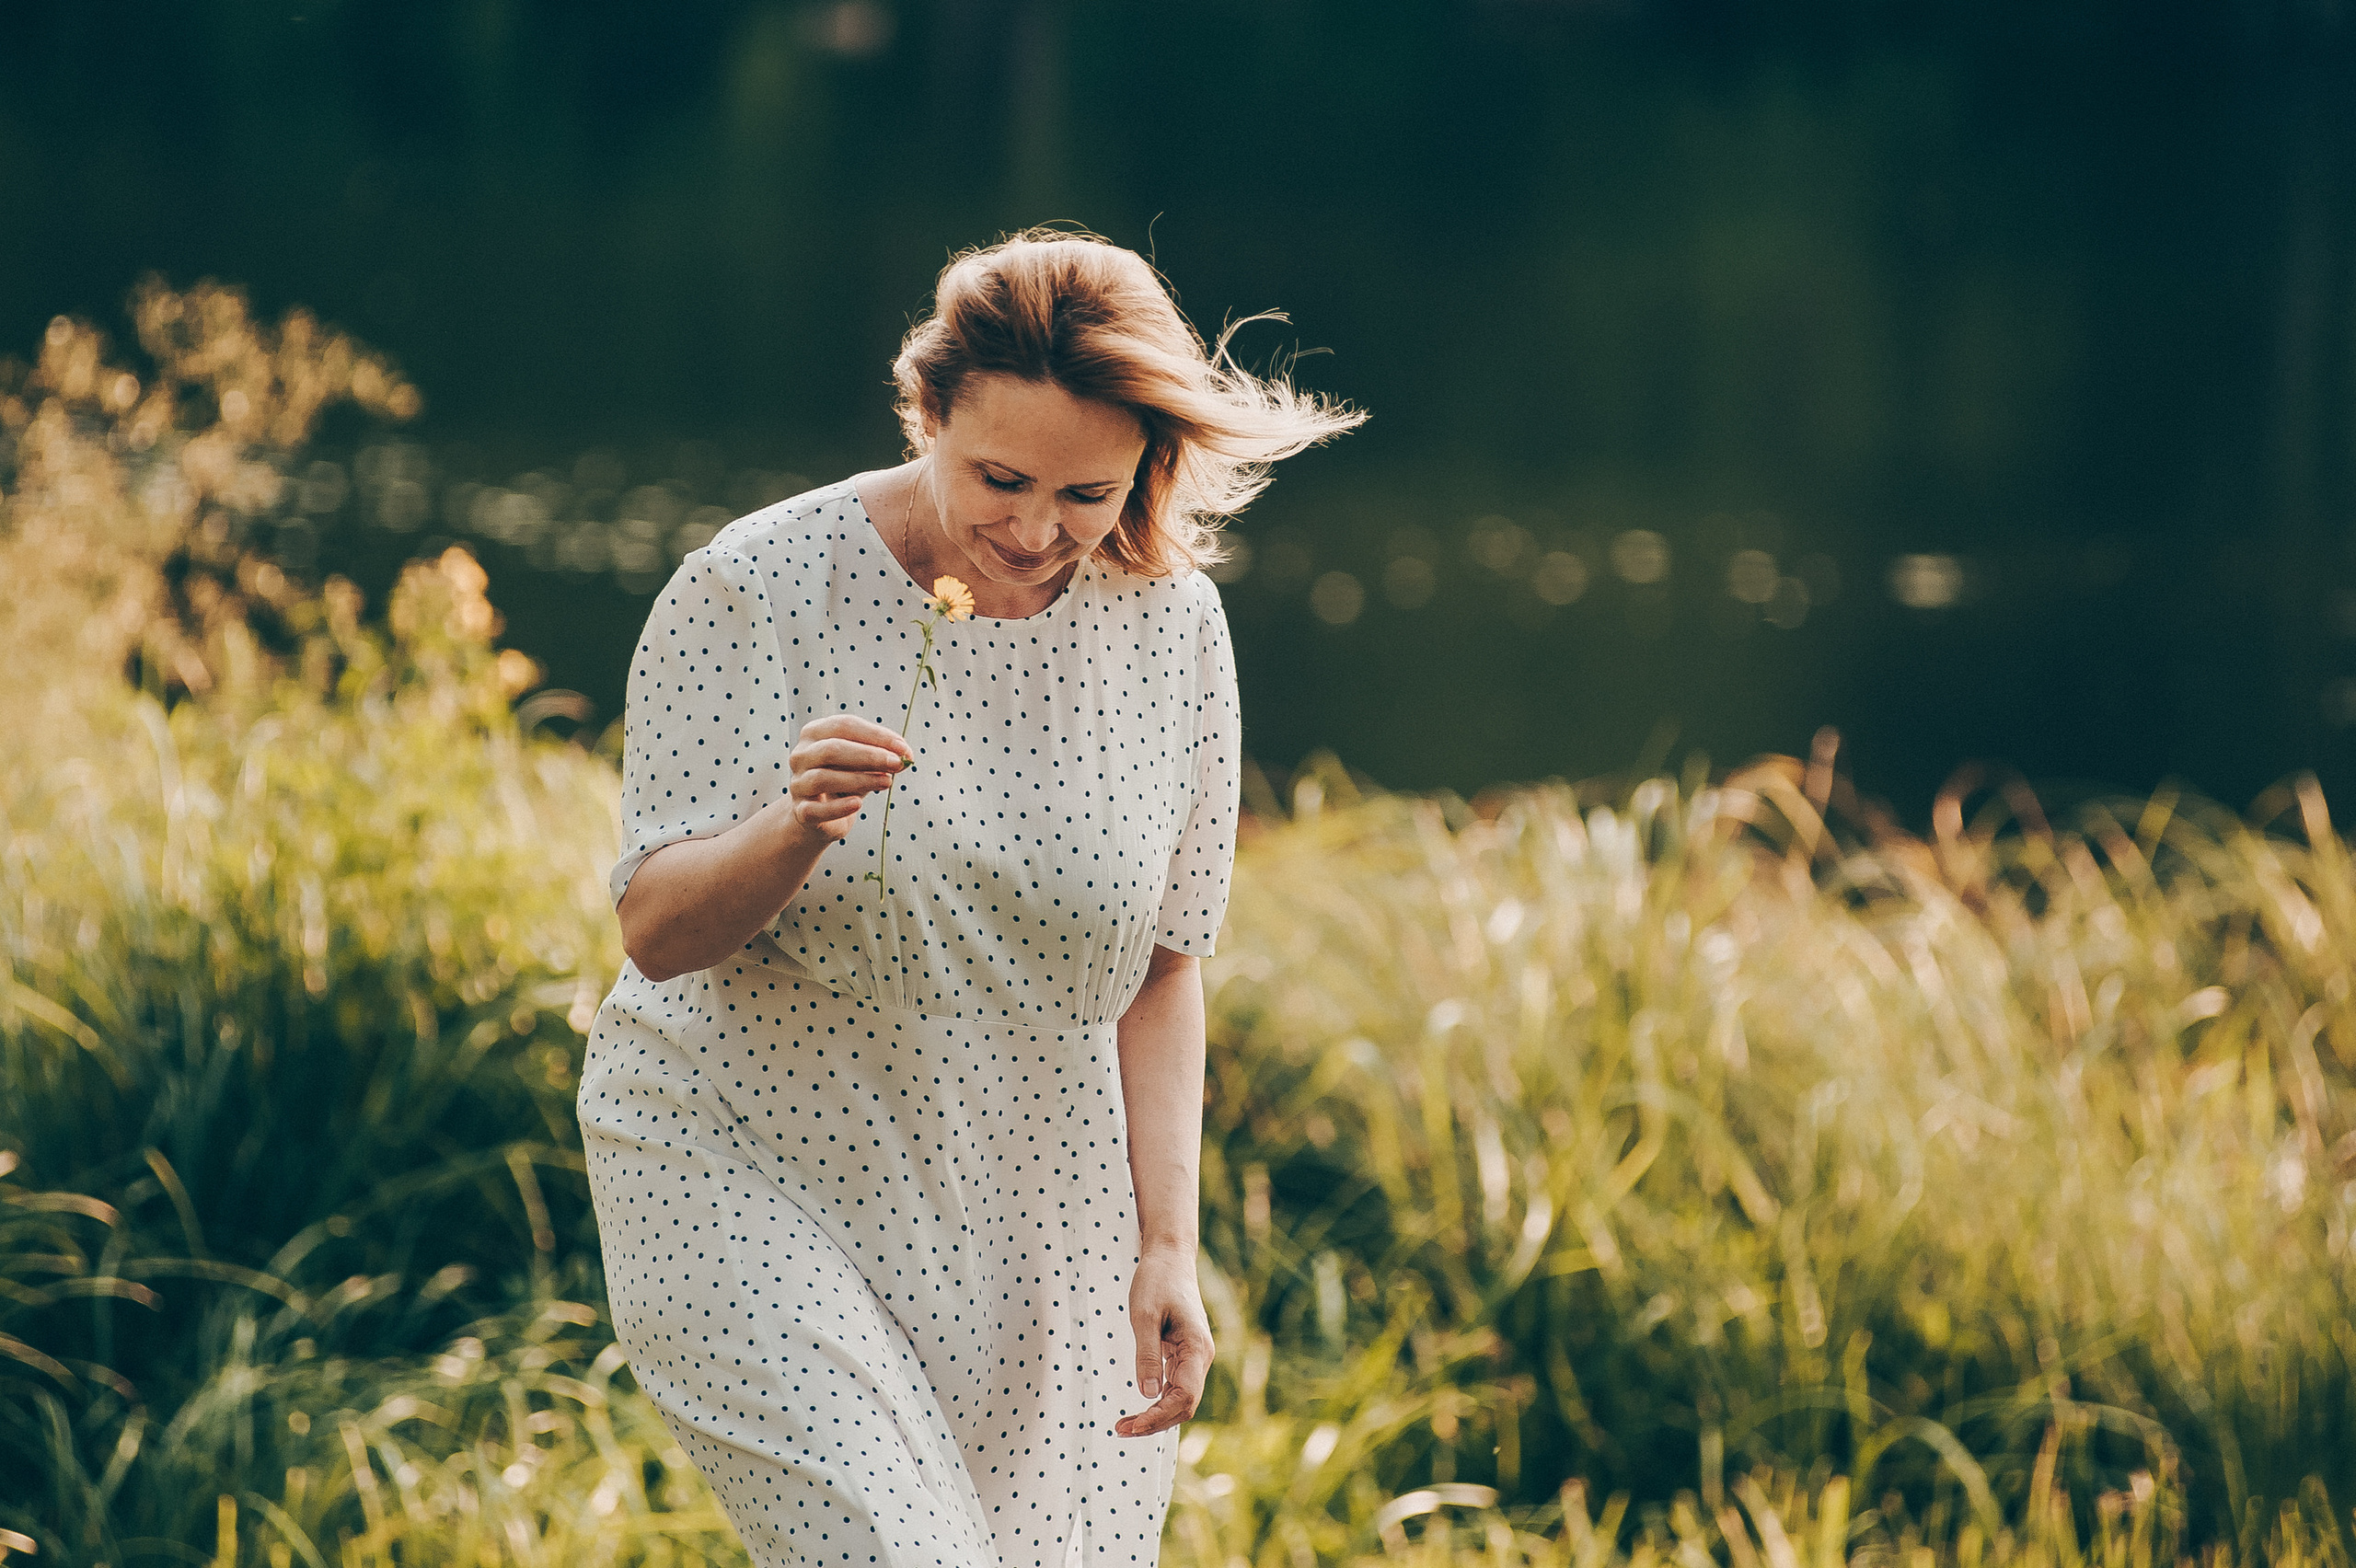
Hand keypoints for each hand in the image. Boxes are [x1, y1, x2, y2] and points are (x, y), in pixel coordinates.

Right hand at [786, 715, 913, 841]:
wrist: (822, 814)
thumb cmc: (844, 779)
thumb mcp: (864, 763)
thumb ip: (881, 756)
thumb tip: (905, 756)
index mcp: (815, 733)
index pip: (844, 726)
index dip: (876, 735)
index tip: (903, 748)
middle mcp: (801, 755)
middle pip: (832, 749)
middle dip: (869, 755)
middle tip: (897, 763)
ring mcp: (798, 783)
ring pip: (823, 778)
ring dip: (860, 779)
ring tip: (886, 782)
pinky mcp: (800, 811)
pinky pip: (815, 810)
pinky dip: (838, 807)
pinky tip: (857, 804)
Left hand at [1116, 1249, 1211, 1437]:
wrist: (1169, 1258)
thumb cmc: (1156, 1281)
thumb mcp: (1145, 1316)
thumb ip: (1147, 1355)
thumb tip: (1148, 1394)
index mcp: (1197, 1348)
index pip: (1184, 1397)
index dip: (1159, 1416)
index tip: (1132, 1425)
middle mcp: (1201, 1357)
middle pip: (1184, 1405)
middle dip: (1155, 1422)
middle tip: (1121, 1430)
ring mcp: (1194, 1356)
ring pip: (1180, 1399)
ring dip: (1155, 1415)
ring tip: (1124, 1425)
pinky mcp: (1184, 1354)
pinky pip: (1175, 1387)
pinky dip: (1157, 1401)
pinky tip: (1139, 1408)